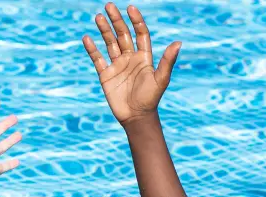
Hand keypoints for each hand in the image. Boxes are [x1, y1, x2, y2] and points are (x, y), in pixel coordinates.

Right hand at [82, 4, 180, 123]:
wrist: (136, 117)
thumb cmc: (151, 98)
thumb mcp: (161, 79)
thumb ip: (168, 60)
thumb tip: (179, 42)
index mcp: (144, 57)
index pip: (140, 34)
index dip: (136, 21)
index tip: (130, 8)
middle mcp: (130, 58)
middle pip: (123, 34)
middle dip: (116, 20)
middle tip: (109, 5)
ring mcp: (117, 65)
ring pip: (110, 43)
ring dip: (104, 30)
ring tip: (98, 17)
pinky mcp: (106, 74)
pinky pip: (97, 58)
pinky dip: (92, 49)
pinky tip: (87, 38)